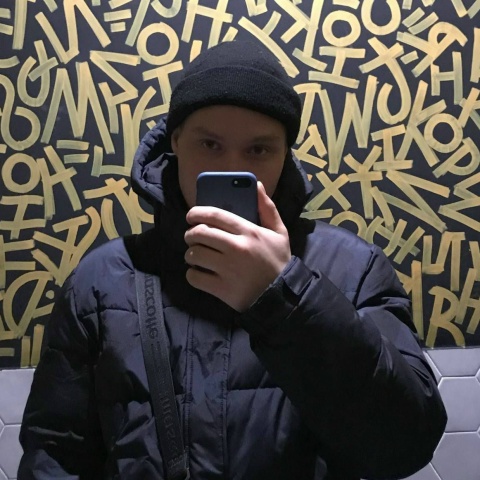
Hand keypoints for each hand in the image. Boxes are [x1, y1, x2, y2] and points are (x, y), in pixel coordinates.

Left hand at [184, 182, 290, 311]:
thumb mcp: (279, 232)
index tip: (191, 215)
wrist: (282, 296)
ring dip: (191, 254)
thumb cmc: (278, 261)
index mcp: (249, 231)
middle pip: (199, 233)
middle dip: (191, 234)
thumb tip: (258, 184)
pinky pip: (194, 277)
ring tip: (197, 255)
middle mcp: (236, 248)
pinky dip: (192, 274)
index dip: (197, 212)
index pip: (215, 215)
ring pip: (194, 255)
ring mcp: (227, 269)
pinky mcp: (222, 289)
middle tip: (193, 237)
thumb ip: (267, 208)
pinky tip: (200, 272)